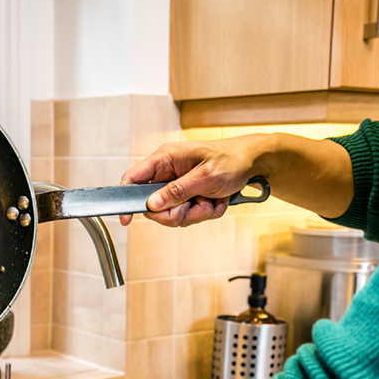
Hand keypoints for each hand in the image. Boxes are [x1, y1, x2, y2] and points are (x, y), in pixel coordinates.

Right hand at [119, 137, 263, 227]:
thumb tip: (152, 204)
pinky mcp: (188, 196)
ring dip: (194, 214)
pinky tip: (215, 201)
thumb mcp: (205, 176)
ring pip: (171, 214)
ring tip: (211, 201)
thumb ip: (177, 191)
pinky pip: (187, 215)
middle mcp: (168, 173)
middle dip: (175, 213)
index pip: (133, 179)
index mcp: (166, 159)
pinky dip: (204, 212)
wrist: (254, 164)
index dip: (125, 199)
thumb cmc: (232, 161)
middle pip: (153, 206)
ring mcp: (177, 186)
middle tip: (195, 207)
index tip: (126, 219)